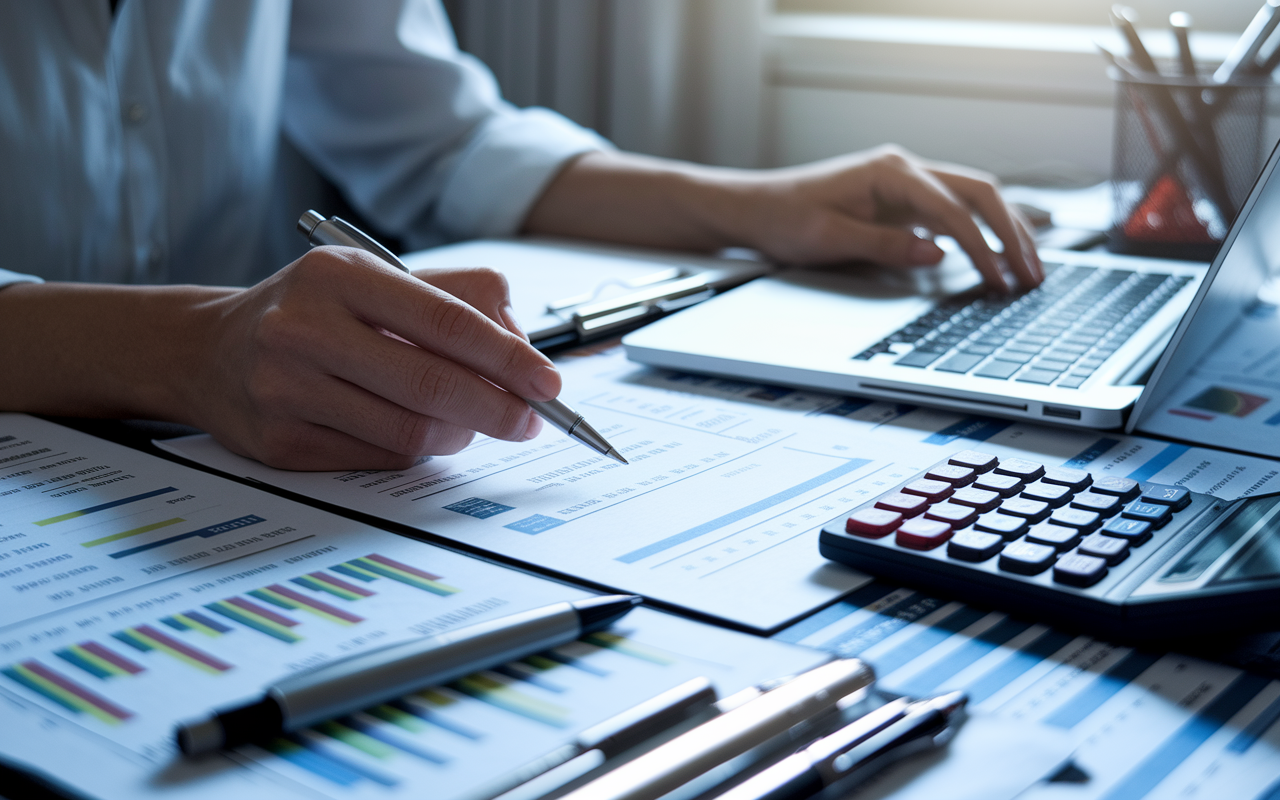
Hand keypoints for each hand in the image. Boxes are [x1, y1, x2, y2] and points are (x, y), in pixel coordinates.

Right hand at [189, 247, 556, 469]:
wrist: (207, 351)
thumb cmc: (313, 312)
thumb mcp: (376, 278)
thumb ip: (458, 298)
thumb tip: (522, 347)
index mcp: (338, 275)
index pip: (446, 321)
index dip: (508, 357)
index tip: (547, 382)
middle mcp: (304, 328)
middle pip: (432, 383)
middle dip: (498, 408)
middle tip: (530, 420)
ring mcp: (285, 390)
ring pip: (410, 432)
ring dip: (458, 433)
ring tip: (466, 421)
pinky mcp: (281, 443)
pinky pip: (378, 459)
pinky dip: (415, 452)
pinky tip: (415, 432)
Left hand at [737, 145, 1041, 290]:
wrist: (754, 207)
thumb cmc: (783, 219)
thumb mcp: (829, 239)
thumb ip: (885, 245)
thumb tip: (938, 255)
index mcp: (889, 172)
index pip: (953, 209)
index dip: (982, 247)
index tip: (1000, 280)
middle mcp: (904, 168)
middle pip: (979, 194)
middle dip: (1011, 234)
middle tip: (1033, 275)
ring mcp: (905, 181)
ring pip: (973, 198)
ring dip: (1003, 231)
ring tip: (1028, 269)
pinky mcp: (902, 199)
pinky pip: (954, 210)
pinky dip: (980, 231)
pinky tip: (997, 256)